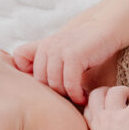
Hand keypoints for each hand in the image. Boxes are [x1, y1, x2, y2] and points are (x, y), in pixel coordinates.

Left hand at [0, 11, 120, 104]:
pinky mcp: (73, 55)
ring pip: (54, 84)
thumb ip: (49, 67)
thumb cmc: (87, 49)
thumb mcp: (63, 55)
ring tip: (77, 99)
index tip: (52, 91)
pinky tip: (83, 97)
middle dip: (54, 94)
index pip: (21, 68)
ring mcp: (58, 50)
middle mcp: (46, 47)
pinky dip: (76, 94)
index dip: (35, 83)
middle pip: (39, 81)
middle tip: (68, 100)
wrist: (106, 29)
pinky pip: (69, 83)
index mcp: (41, 48)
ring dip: (67, 96)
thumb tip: (35, 94)